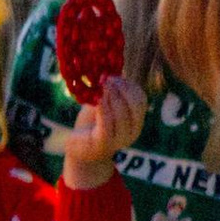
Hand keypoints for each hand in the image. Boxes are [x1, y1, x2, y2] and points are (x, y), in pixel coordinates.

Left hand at [59, 73, 145, 188]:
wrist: (78, 149)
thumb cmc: (92, 124)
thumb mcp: (104, 105)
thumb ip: (110, 92)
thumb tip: (111, 71)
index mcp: (136, 121)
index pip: (140, 99)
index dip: (128, 85)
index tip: (113, 76)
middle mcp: (133, 132)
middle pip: (134, 105)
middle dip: (120, 88)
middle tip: (105, 79)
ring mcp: (120, 140)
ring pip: (121, 113)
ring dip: (110, 97)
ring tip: (99, 87)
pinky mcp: (104, 145)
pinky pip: (107, 124)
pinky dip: (103, 109)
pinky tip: (96, 100)